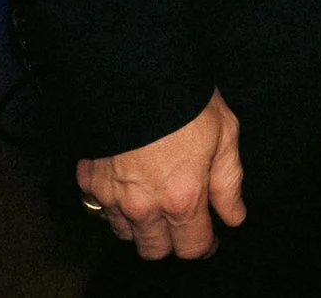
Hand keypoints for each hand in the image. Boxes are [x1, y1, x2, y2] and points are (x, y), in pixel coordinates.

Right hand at [76, 91, 244, 258]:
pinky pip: (99, 208)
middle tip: (183, 220)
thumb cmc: (186, 98)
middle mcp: (142, 205)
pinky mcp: (87, 179)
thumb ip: (228, 182)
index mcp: (181, 197)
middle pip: (153, 250)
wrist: (134, 69)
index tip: (210, 237)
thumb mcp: (225, 134)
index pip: (191, 247)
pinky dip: (114, 203)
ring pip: (124, 233)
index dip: (204, 245)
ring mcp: (110, 195)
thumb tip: (233, 216)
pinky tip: (129, 182)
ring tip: (156, 198)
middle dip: (171, 241)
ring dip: (140, 225)